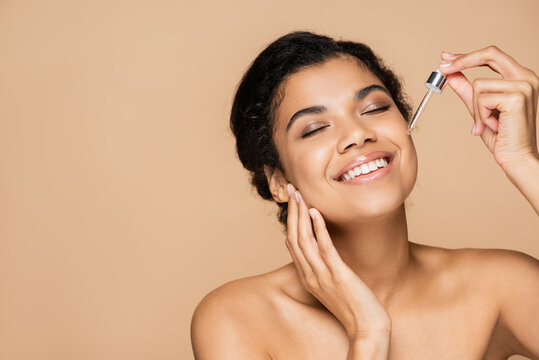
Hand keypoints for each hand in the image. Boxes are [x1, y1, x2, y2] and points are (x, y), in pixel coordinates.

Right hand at [284, 184, 390, 340]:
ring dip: (300, 214)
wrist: (366, 328)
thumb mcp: (332, 285)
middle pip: (293, 238)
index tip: (292, 202)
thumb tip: (324, 250)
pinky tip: (316, 212)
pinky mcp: (337, 275)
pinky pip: (325, 248)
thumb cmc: (354, 307)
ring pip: (304, 239)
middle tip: (292, 190)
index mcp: (307, 277)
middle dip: (292, 212)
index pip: (292, 244)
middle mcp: (310, 275)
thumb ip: (324, 268)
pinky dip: (318, 228)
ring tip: (300, 195)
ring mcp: (322, 275)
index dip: (290, 221)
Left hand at [438, 45, 538, 171]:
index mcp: (520, 77)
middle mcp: (526, 77)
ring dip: (476, 108)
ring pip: (479, 84)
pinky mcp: (517, 97)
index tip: (446, 58)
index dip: (467, 55)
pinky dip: (481, 115)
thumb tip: (451, 74)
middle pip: (490, 54)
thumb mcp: (479, 108)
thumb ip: (466, 90)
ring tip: (487, 123)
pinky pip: (482, 99)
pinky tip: (493, 126)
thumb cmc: (501, 136)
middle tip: (443, 68)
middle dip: (463, 60)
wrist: (516, 157)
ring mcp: (524, 85)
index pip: (492, 55)